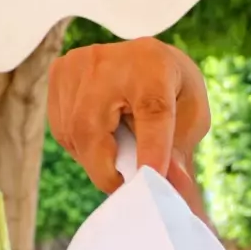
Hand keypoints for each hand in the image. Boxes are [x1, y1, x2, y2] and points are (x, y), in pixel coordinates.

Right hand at [47, 38, 211, 209]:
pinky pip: (62, 129)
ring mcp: (76, 65)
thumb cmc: (174, 93)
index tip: (153, 181)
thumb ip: (180, 152)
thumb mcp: (192, 120)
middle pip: (92, 127)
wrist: (150, 59)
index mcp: (152, 66)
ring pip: (73, 134)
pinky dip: (82, 149)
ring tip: (117, 162)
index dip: (151, 151)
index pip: (151, 112)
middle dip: (105, 171)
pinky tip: (101, 144)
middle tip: (125, 190)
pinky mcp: (58, 75)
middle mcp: (107, 60)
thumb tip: (172, 186)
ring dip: (94, 162)